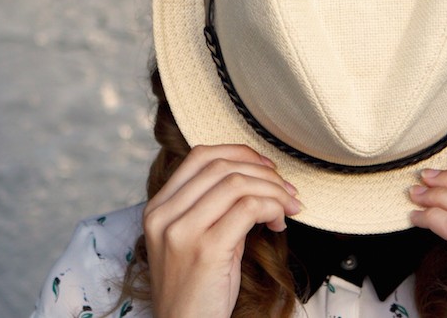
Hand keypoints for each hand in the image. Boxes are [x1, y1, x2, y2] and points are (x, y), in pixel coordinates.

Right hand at [141, 144, 302, 317]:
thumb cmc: (197, 292)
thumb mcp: (197, 241)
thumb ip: (216, 209)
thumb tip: (256, 183)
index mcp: (158, 209)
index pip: (200, 156)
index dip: (241, 154)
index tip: (267, 168)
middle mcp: (164, 216)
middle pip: (222, 166)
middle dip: (265, 173)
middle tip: (288, 190)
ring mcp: (182, 232)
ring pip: (238, 183)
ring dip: (274, 191)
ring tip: (288, 207)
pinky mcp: (206, 249)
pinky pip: (249, 209)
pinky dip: (273, 209)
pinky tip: (279, 224)